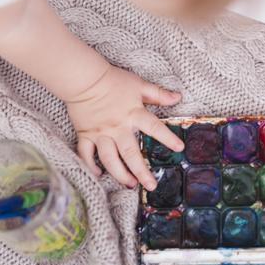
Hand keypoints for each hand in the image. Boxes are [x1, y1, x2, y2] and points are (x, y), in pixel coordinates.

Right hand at [65, 65, 183, 189]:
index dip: (168, 138)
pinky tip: (99, 174)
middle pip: (131, 154)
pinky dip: (91, 166)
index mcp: (133, 114)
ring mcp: (101, 133)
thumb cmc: (113, 80)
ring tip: (131, 185)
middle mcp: (118, 128)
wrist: (84, 79)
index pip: (154, 128)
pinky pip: (87, 155)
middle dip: (142, 172)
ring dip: (120, 174)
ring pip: (110, 159)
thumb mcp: (138, 84)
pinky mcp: (85, 135)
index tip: (180, 148)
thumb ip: (158, 94)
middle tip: (152, 186)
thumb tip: (178, 97)